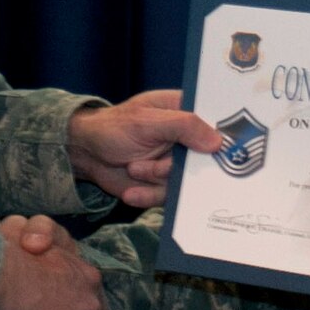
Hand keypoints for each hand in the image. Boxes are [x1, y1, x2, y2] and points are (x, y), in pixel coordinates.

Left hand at [67, 89, 223, 206]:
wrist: (85, 154)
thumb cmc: (113, 127)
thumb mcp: (147, 122)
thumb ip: (183, 126)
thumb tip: (217, 141)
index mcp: (186, 112)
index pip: (216, 123)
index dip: (224, 137)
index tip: (224, 151)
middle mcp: (186, 139)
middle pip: (205, 158)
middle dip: (180, 166)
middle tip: (162, 167)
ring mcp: (175, 163)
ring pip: (185, 181)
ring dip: (157, 178)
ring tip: (134, 168)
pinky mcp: (163, 185)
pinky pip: (167, 196)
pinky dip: (147, 195)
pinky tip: (131, 192)